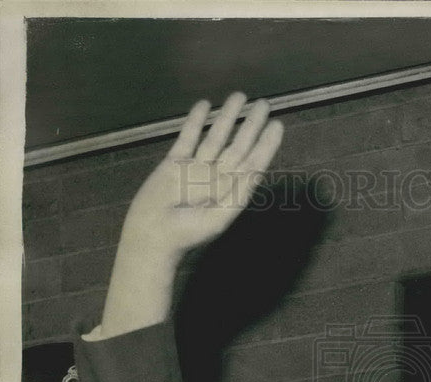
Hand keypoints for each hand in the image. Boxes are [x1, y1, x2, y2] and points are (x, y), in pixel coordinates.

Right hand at [97, 93, 282, 338]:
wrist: (153, 236)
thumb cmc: (188, 234)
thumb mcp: (220, 217)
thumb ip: (239, 194)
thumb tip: (257, 171)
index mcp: (230, 192)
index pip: (253, 164)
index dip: (266, 145)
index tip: (277, 125)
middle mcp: (216, 178)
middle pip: (238, 146)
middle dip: (251, 125)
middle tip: (265, 104)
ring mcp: (195, 169)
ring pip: (216, 137)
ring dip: (228, 117)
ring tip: (240, 96)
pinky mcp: (174, 163)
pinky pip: (188, 137)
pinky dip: (196, 121)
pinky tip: (205, 105)